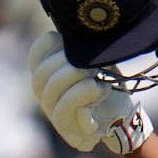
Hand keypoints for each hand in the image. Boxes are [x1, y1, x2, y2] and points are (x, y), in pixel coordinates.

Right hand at [28, 31, 153, 154]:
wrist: (122, 118)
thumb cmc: (106, 88)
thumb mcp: (97, 64)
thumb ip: (85, 50)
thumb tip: (80, 28)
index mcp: (49, 77)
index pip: (34, 59)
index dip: (42, 47)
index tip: (57, 36)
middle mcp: (45, 95)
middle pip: (41, 75)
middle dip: (64, 64)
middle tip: (88, 63)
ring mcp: (54, 113)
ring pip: (51, 94)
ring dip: (75, 81)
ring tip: (95, 77)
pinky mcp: (67, 129)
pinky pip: (65, 112)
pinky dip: (83, 97)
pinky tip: (101, 89)